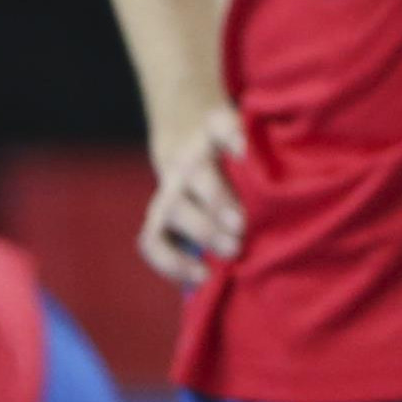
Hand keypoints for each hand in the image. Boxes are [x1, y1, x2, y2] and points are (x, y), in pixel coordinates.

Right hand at [139, 103, 246, 285]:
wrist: (189, 154)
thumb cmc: (230, 156)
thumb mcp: (244, 142)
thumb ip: (248, 143)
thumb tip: (247, 152)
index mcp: (211, 137)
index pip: (219, 126)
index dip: (231, 134)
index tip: (244, 151)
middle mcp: (185, 163)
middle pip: (196, 175)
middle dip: (218, 201)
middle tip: (242, 227)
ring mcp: (168, 194)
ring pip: (171, 210)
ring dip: (200, 233)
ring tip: (229, 254)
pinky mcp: (157, 223)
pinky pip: (152, 243)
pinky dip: (173, 264)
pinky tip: (202, 276)